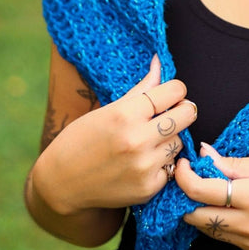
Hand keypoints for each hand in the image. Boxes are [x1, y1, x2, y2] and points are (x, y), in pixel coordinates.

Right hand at [34, 56, 197, 214]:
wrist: (61, 184)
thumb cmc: (82, 139)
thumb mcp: (109, 108)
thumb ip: (142, 88)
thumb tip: (159, 61)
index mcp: (126, 114)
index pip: (175, 91)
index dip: (176, 90)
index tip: (171, 94)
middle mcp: (137, 140)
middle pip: (187, 114)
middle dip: (183, 110)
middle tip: (171, 113)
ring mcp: (144, 166)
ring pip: (179, 141)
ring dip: (170, 138)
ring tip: (150, 140)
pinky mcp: (148, 188)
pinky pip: (171, 167)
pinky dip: (162, 162)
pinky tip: (144, 161)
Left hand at [176, 144, 248, 249]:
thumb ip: (239, 164)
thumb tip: (207, 156)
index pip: (201, 191)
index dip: (184, 176)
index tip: (183, 162)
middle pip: (197, 216)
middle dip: (187, 196)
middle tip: (192, 176)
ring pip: (209, 230)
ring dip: (202, 210)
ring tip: (212, 188)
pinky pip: (228, 238)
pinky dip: (221, 221)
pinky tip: (232, 205)